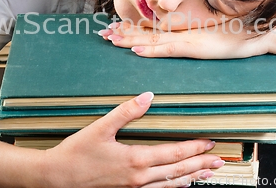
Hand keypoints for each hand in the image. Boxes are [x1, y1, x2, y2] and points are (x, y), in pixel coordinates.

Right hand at [42, 92, 224, 187]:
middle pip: (178, 171)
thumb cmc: (76, 154)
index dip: (194, 148)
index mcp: (135, 160)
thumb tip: (148, 96)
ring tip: (208, 175)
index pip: (174, 153)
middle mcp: (139, 178)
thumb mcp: (100, 128)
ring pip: (170, 185)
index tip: (209, 142)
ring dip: (192, 178)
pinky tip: (179, 185)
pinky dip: (173, 187)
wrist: (56, 179)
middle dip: (201, 165)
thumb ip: (126, 111)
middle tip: (219, 161)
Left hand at [98, 21, 270, 58]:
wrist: (259, 30)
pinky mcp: (196, 48)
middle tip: (102, 33)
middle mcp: (181, 33)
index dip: (131, 28)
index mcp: (183, 30)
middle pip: (146, 32)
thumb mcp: (212, 36)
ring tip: (111, 39)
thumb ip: (195, 37)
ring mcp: (187, 40)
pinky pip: (169, 50)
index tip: (113, 27)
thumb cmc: (238, 32)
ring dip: (130, 40)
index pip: (151, 29)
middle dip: (123, 33)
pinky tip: (138, 50)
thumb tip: (183, 39)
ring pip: (152, 40)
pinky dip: (152, 50)